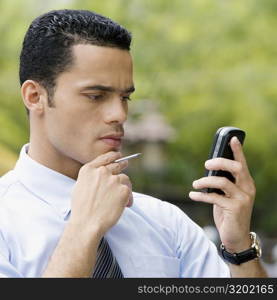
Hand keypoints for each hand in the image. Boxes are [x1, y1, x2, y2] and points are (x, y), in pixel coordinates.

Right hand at [70, 151, 132, 237]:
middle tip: (126, 164)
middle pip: (117, 165)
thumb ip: (92, 176)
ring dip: (124, 187)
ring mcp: (113, 180)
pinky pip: (129, 191)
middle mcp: (101, 172)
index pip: (105, 157)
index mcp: (89, 170)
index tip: (118, 155)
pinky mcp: (123, 190)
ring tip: (121, 199)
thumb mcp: (80, 186)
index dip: (113, 155)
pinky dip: (129, 198)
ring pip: (124, 178)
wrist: (87, 223)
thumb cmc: (82, 209)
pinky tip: (125, 205)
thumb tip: (102, 172)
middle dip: (122, 165)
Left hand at [189, 136, 255, 251]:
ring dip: (205, 181)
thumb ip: (222, 184)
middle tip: (206, 164)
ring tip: (195, 184)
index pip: (242, 163)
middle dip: (219, 162)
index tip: (231, 138)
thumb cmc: (229, 213)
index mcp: (246, 183)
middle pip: (235, 167)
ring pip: (222, 181)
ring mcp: (242, 199)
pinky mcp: (235, 209)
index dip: (237, 150)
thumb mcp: (227, 196)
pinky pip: (214, 197)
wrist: (236, 237)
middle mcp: (247, 189)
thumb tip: (208, 170)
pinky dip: (200, 195)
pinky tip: (192, 195)